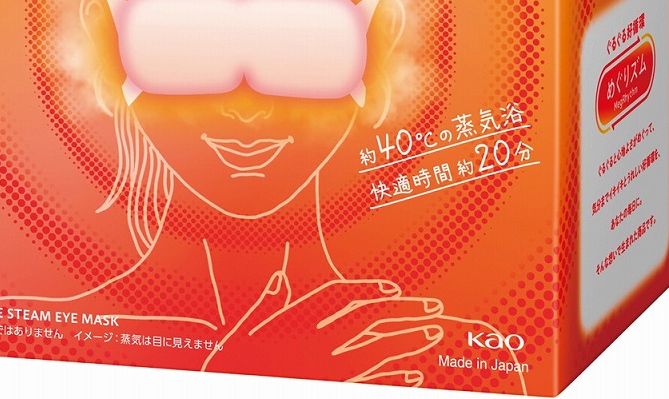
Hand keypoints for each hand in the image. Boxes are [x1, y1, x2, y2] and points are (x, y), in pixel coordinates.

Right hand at [202, 274, 442, 386]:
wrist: (234, 391)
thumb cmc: (235, 367)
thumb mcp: (242, 332)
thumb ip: (266, 305)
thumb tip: (280, 280)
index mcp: (299, 324)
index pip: (343, 298)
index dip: (370, 290)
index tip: (394, 289)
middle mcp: (320, 347)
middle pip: (372, 324)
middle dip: (405, 314)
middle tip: (434, 309)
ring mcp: (330, 373)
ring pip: (379, 354)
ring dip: (408, 343)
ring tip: (432, 334)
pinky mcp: (333, 391)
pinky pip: (372, 385)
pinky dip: (394, 380)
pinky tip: (413, 376)